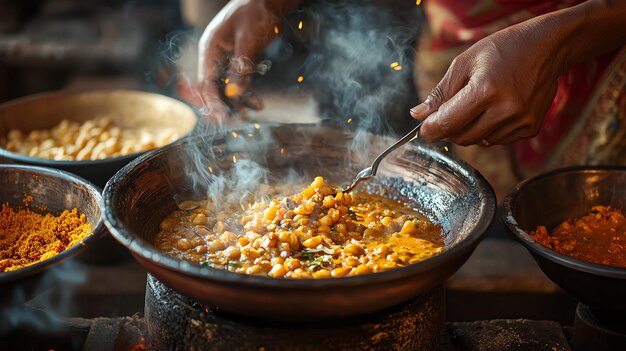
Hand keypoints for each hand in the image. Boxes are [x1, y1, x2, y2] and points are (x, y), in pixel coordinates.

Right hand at [197, 0, 298, 122]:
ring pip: (227, 85)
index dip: (214, 101)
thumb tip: (234, 92)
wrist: (270, 0)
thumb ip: (241, 66)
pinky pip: (238, 80)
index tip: (223, 118)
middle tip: (239, 119)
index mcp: (210, 47)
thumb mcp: (249, 41)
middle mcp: (214, 54)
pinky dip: (246, 91)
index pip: (206, 81)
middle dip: (226, 104)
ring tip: (253, 110)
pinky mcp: (238, 59)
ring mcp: (226, 57)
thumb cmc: (256, 13)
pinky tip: (255, 101)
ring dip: (238, 100)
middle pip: (214, 86)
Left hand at [410, 18, 561, 145]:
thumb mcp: (465, 63)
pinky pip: (498, 140)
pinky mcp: (531, 128)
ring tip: (479, 104)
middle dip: (449, 129)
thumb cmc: (501, 50)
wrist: (546, 47)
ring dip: (470, 129)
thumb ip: (440, 93)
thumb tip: (418, 115)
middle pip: (462, 137)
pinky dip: (489, 130)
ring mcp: (521, 120)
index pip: (448, 123)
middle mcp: (506, 108)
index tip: (424, 130)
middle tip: (450, 113)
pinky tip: (495, 109)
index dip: (431, 130)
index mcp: (486, 89)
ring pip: (479, 141)